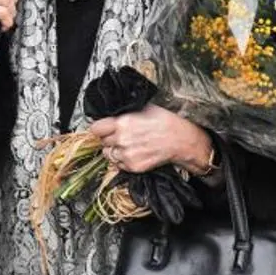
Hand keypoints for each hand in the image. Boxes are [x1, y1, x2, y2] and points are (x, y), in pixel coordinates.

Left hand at [88, 105, 212, 174]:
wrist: (179, 139)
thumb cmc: (164, 121)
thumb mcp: (142, 108)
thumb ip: (123, 113)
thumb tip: (110, 115)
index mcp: (122, 122)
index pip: (96, 129)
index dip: (101, 128)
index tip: (104, 128)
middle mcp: (122, 139)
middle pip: (102, 141)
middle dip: (109, 138)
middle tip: (120, 135)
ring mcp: (127, 155)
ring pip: (108, 154)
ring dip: (114, 150)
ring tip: (127, 145)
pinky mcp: (132, 166)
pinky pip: (118, 164)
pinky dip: (122, 160)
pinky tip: (133, 152)